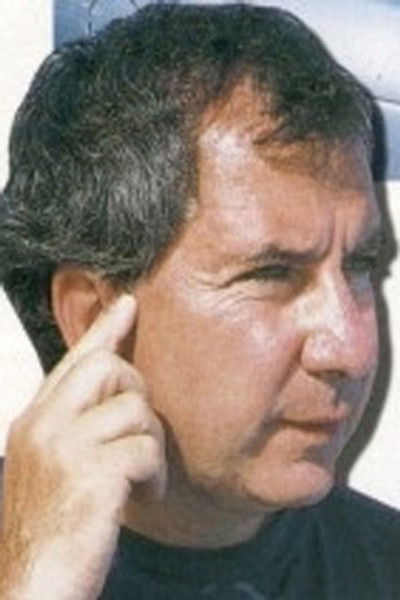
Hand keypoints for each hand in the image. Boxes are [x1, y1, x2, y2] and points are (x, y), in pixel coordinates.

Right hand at [0, 295, 165, 599]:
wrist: (32, 587)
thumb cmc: (52, 530)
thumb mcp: (55, 468)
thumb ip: (78, 427)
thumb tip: (121, 397)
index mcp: (34, 422)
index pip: (73, 360)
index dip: (103, 330)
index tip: (125, 303)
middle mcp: (42, 425)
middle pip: (108, 367)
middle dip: (136, 392)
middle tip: (138, 432)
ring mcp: (63, 447)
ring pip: (135, 407)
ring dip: (150, 444)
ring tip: (140, 478)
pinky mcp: (90, 473)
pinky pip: (146, 447)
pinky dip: (154, 474)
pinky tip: (142, 496)